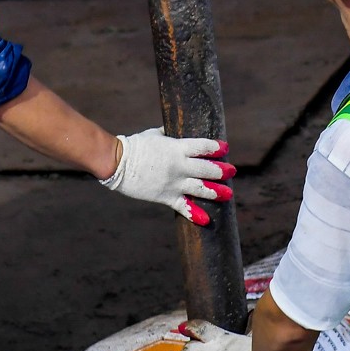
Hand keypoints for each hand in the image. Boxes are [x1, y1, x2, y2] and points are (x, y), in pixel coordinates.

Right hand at [100, 127, 233, 224]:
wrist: (118, 162)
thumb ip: (167, 134)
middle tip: (232, 171)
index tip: (225, 148)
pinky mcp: (165, 196)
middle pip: (207, 168)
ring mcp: (174, 182)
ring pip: (201, 188)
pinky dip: (195, 214)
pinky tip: (207, 220)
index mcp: (177, 148)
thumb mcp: (154, 134)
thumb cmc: (134, 145)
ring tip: (228, 194)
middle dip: (221, 171)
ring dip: (216, 192)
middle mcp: (179, 166)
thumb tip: (172, 130)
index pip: (203, 147)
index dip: (216, 148)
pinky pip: (184, 207)